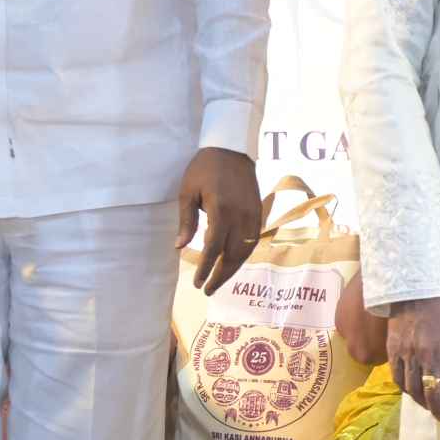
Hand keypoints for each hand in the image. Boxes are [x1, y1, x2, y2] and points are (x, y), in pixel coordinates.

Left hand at [174, 146, 263, 294]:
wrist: (232, 149)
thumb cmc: (203, 169)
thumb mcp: (187, 193)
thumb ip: (186, 222)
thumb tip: (180, 248)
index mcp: (221, 211)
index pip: (214, 248)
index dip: (206, 268)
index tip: (197, 283)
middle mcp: (240, 217)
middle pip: (234, 255)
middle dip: (221, 275)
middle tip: (208, 290)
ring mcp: (253, 215)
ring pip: (247, 250)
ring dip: (234, 268)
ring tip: (220, 279)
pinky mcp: (259, 212)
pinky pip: (254, 240)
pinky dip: (245, 254)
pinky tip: (235, 261)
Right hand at [386, 295, 439, 423]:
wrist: (418, 293)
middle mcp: (430, 355)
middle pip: (433, 392)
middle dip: (439, 409)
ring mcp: (409, 354)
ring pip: (413, 388)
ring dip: (422, 403)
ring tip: (429, 407)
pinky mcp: (393, 350)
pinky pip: (397, 378)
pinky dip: (405, 390)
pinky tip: (412, 393)